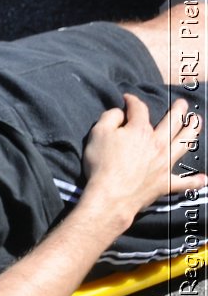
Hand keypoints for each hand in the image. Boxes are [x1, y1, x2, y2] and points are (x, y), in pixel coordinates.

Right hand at [81, 95, 203, 224]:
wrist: (110, 196)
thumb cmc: (101, 164)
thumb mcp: (98, 134)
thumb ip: (109, 118)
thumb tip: (119, 112)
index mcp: (140, 131)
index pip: (139, 109)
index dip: (133, 101)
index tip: (128, 99)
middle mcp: (157, 144)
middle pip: (172, 123)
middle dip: (178, 110)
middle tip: (182, 103)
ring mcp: (164, 164)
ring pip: (183, 144)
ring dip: (192, 131)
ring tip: (197, 122)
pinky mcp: (165, 183)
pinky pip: (183, 183)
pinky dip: (194, 181)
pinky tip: (203, 179)